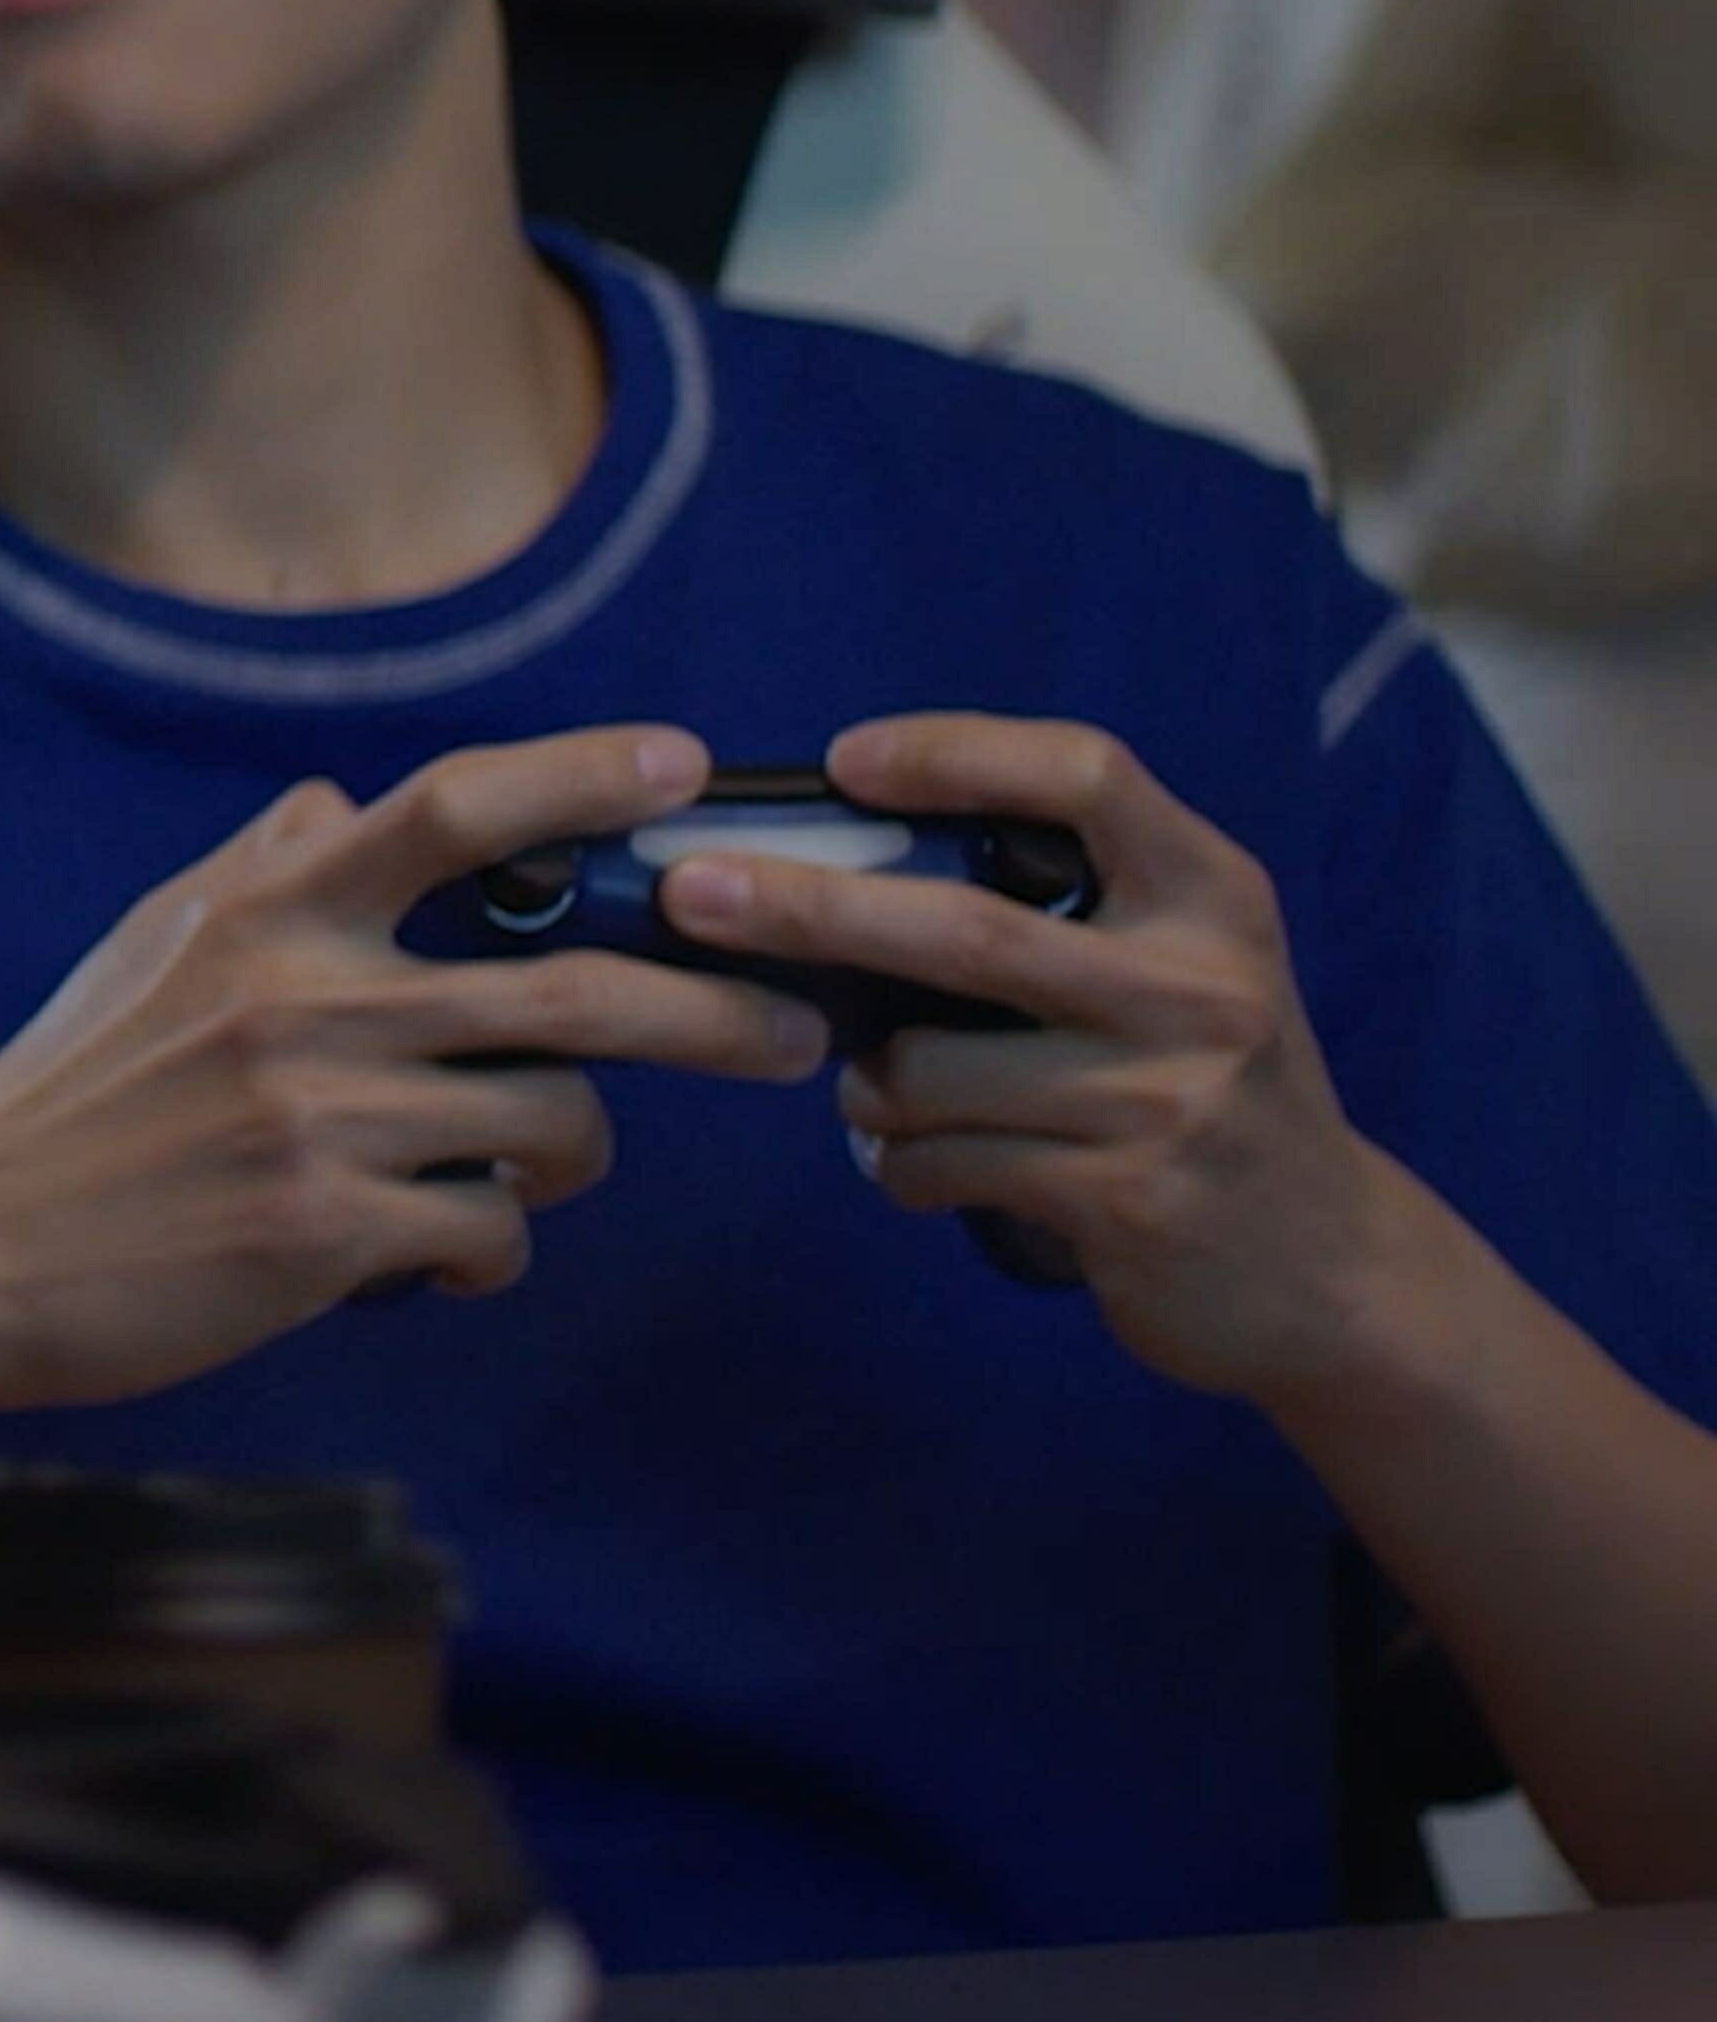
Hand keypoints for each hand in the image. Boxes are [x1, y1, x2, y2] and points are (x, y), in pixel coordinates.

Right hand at [0, 728, 831, 1418]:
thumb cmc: (66, 1098)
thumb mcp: (146, 951)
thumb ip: (261, 873)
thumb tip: (348, 807)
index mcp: (266, 912)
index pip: (452, 809)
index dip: (580, 777)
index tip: (679, 764)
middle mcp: (305, 999)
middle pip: (577, 988)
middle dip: (716, 1010)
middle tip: (790, 1032)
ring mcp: (321, 1119)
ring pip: (555, 1126)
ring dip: (567, 1156)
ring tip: (523, 1173)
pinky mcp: (328, 1234)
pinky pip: (492, 1235)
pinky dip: (486, 1250)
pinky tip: (431, 1258)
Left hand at [680, 716, 1432, 1400]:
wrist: (1330, 1268)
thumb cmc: (1207, 1089)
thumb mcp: (1180, 970)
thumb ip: (1067, 909)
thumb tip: (840, 866)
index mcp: (1213, 897)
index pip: (1086, 776)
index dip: (957, 753)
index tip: (844, 759)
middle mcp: (1200, 987)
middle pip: (963, 930)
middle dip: (808, 907)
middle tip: (692, 890)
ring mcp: (1169, 1100)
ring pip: (928, 1071)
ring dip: (863, 1088)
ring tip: (880, 1096)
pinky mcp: (1129, 1200)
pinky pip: (941, 1162)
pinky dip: (898, 1166)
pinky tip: (923, 1169)